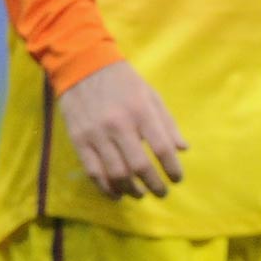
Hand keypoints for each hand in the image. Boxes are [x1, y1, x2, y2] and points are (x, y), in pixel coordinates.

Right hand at [57, 60, 186, 199]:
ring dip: (131, 190)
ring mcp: (96, 134)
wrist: (83, 66)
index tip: (177, 178)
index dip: (172, 168)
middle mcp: (119, 125)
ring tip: (140, 194)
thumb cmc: (123, 82)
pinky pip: (93, 172)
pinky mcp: (79, 140)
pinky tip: (117, 194)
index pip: (161, 148)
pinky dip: (106, 188)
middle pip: (139, 166)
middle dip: (154, 185)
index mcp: (141, 111)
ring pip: (116, 174)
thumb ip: (167, 124)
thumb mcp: (151, 95)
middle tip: (161, 192)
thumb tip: (182, 150)